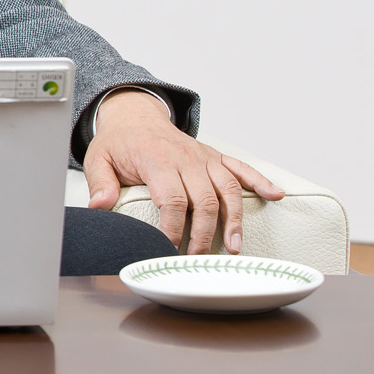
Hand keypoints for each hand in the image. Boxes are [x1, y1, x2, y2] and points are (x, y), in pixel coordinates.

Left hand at [82, 89, 283, 254]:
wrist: (135, 115)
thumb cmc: (119, 141)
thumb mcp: (98, 158)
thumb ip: (101, 183)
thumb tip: (99, 207)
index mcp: (157, 158)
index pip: (171, 199)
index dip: (174, 227)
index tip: (170, 248)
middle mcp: (186, 157)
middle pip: (203, 199)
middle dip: (203, 233)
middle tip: (198, 258)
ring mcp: (203, 156)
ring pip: (226, 189)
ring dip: (234, 219)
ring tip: (234, 246)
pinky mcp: (215, 156)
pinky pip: (241, 168)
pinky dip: (259, 180)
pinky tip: (274, 195)